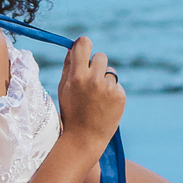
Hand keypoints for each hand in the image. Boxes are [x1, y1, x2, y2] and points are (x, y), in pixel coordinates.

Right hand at [57, 36, 125, 153]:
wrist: (85, 138)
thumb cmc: (71, 113)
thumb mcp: (63, 89)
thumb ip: (68, 66)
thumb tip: (74, 47)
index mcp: (76, 77)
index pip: (84, 44)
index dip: (83, 45)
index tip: (83, 50)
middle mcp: (94, 80)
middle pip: (100, 56)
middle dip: (96, 66)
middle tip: (90, 82)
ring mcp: (108, 88)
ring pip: (110, 71)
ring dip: (104, 79)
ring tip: (97, 97)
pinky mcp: (120, 96)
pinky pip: (116, 84)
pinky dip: (112, 92)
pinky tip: (104, 105)